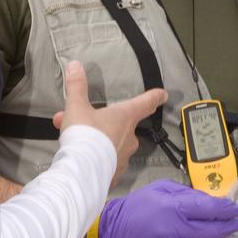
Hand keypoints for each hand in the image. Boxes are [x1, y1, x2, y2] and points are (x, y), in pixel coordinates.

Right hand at [53, 61, 166, 180]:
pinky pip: (108, 163)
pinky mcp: (115, 173)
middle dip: (104, 122)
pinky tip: (82, 160)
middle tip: (84, 121)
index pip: (145, 103)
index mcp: (125, 117)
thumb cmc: (84, 136)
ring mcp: (124, 156)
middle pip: (124, 125)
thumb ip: (76, 86)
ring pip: (113, 144)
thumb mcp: (76, 107)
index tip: (163, 94)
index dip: (155, 97)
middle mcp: (129, 137)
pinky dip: (97, 159)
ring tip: (75, 141)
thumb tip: (75, 65)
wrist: (81, 171)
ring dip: (97, 140)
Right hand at [98, 179, 237, 237]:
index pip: (209, 209)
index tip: (234, 209)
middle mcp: (174, 231)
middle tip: (233, 223)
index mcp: (173, 208)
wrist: (112, 234)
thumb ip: (186, 193)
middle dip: (227, 226)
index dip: (226, 209)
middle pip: (212, 230)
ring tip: (219, 237)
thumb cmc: (136, 209)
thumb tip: (210, 201)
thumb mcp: (160, 190)